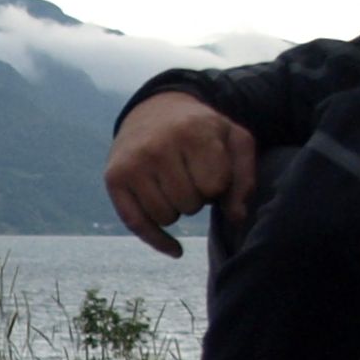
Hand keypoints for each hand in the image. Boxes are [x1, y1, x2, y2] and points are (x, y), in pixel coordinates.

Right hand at [105, 91, 259, 256]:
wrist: (154, 110)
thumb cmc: (202, 130)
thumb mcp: (234, 140)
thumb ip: (245, 177)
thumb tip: (236, 218)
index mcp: (192, 132)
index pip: (214, 185)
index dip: (218, 184)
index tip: (213, 169)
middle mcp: (157, 147)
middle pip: (190, 204)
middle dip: (197, 197)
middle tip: (191, 176)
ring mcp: (132, 164)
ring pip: (166, 217)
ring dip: (177, 209)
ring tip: (175, 186)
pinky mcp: (114, 179)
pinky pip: (136, 226)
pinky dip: (159, 241)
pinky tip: (176, 249)